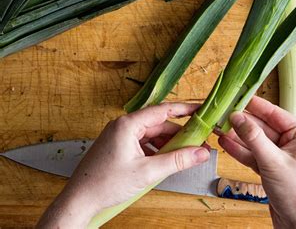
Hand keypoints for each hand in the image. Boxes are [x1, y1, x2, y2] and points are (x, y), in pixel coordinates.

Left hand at [37, 103, 209, 227]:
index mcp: (128, 124)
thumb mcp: (148, 172)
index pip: (163, 110)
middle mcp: (124, 126)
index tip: (201, 109)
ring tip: (185, 156)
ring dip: (169, 145)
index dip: (185, 109)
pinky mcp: (119, 148)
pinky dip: (157, 151)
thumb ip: (177, 161)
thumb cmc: (105, 184)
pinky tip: (166, 162)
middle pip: (159, 124)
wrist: (79, 201)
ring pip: (152, 135)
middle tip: (198, 143)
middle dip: (179, 134)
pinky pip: (144, 144)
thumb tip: (201, 153)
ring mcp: (120, 137)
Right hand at [218, 96, 295, 228]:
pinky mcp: (271, 170)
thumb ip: (254, 138)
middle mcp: (292, 144)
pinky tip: (225, 143)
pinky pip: (254, 156)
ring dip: (238, 137)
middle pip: (263, 127)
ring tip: (219, 127)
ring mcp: (281, 157)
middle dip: (243, 122)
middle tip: (222, 114)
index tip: (238, 97)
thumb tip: (238, 118)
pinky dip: (240, 151)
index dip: (255, 106)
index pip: (275, 113)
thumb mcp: (273, 162)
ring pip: (256, 142)